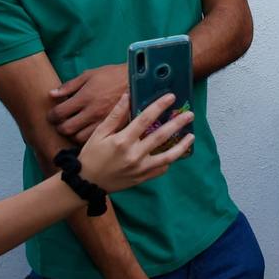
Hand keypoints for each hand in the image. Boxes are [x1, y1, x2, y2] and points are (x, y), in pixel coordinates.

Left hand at [49, 63, 128, 143]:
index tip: (52, 116)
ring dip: (72, 135)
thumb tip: (51, 94)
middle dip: (59, 127)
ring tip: (74, 128)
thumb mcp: (89, 75)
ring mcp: (103, 121)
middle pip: (67, 128)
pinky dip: (86, 138)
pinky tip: (86, 131)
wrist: (138, 81)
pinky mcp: (113, 127)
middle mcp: (92, 112)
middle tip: (60, 124)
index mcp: (84, 97)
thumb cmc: (112, 76)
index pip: (59, 113)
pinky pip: (94, 139)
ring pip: (79, 138)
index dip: (51, 116)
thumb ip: (69, 85)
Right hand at [78, 94, 193, 193]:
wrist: (87, 183)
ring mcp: (140, 168)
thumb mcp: (99, 133)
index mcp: (123, 141)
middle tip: (190, 114)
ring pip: (167, 157)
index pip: (145, 119)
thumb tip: (128, 95)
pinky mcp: (142, 178)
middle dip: (177, 123)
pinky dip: (169, 161)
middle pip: (161, 136)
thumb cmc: (91, 155)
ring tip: (191, 136)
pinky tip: (175, 153)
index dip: (159, 106)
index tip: (171, 97)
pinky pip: (161, 169)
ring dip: (181, 146)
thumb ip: (115, 115)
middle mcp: (134, 155)